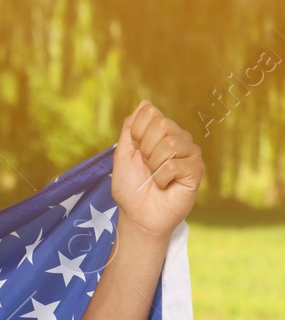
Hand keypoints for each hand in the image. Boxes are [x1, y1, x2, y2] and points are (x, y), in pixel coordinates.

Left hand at [112, 101, 203, 239]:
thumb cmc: (131, 188)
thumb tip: (145, 104)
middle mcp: (178, 139)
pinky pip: (174, 164)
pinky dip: (162, 178)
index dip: (137, 133)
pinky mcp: (196, 169)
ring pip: (169, 144)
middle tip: (146, 166)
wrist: (138, 216)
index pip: (151, 113)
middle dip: (145, 149)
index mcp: (160, 133)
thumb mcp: (123, 156)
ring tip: (155, 177)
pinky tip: (165, 185)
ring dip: (154, 165)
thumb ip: (131, 130)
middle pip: (161, 124)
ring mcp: (190, 153)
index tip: (135, 151)